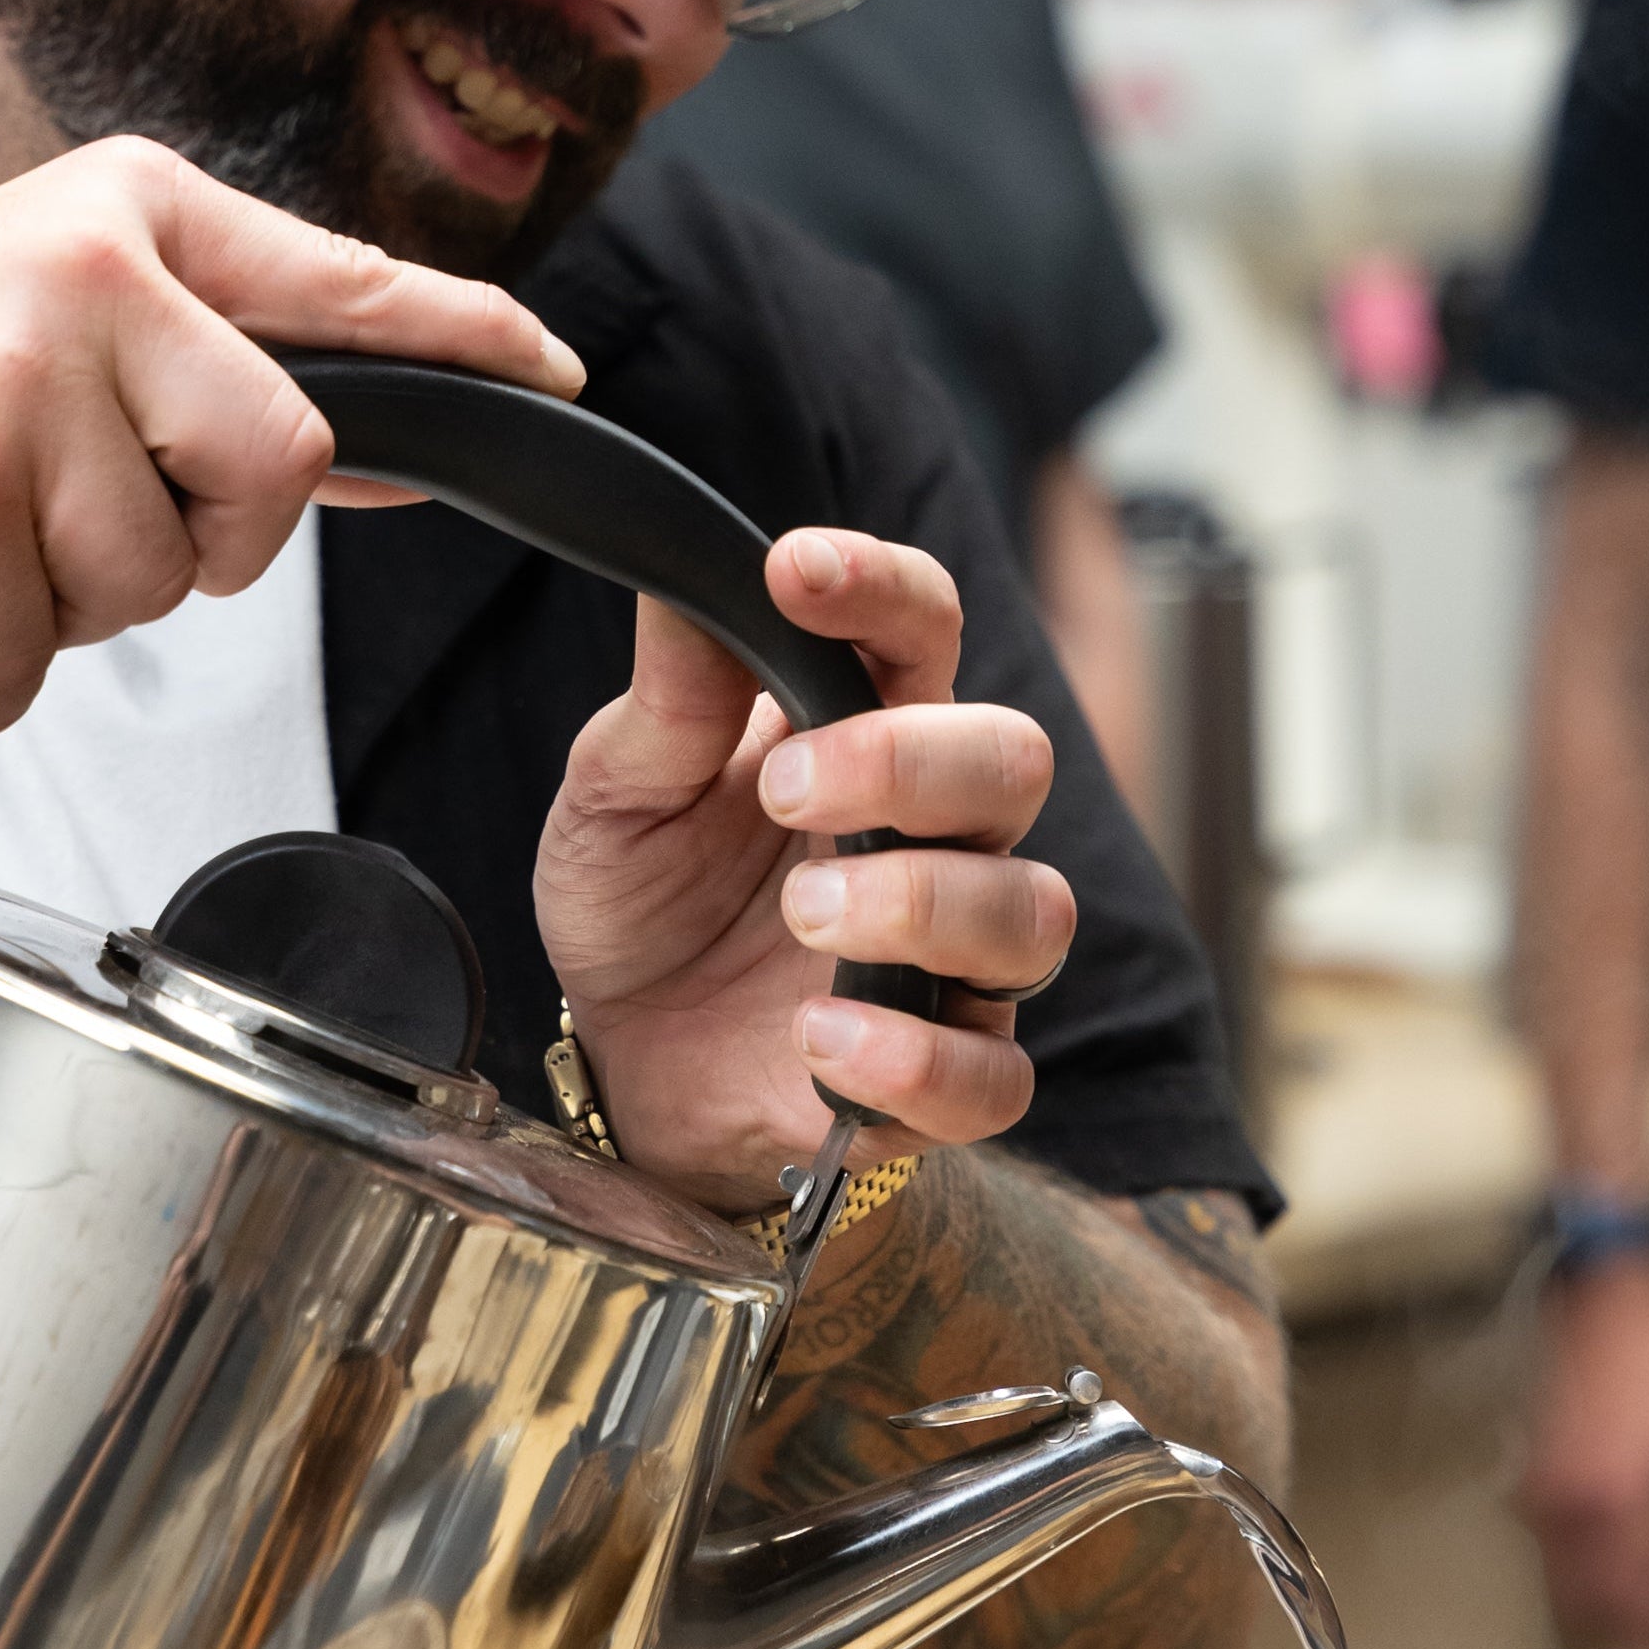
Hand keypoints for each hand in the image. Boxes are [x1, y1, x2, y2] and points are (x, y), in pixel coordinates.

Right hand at [0, 137, 579, 731]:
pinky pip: (38, 656)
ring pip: (155, 584)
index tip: (554, 373)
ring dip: (63, 617)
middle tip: (76, 528)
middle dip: (201, 547)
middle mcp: (89, 267)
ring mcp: (19, 373)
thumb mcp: (52, 319)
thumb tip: (403, 447)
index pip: (339, 279)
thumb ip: (214, 371)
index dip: (462, 338)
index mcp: (127, 210)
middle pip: (279, 469)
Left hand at [532, 532, 1070, 1214]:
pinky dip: (915, 1060)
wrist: (624, 1054)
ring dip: (920, 903)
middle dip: (908, 760)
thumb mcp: (617, 793)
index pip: (920, 631)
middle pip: (1012, 759)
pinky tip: (818, 1041)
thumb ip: (668, 699)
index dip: (880, 590)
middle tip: (784, 787)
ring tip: (802, 912)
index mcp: (861, 732)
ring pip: (1031, 912)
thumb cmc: (645, 898)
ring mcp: (951, 959)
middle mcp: (936, 834)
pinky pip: (992, 1076)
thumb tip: (679, 577)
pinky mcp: (940, 1077)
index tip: (796, 570)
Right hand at [1516, 1247, 1648, 1648]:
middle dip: (1623, 1643)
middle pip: (1584, 1611)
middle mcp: (1561, 1516)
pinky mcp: (1530, 1486)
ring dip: (1606, 1611)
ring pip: (1565, 1586)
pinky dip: (1586, 1576)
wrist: (1600, 1308)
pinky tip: (1621, 1571)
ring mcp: (1537, 1501)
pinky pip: (1555, 1554)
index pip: (1627, 1614)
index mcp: (1611, 1513)